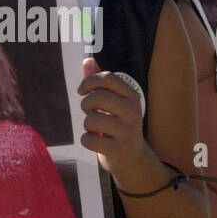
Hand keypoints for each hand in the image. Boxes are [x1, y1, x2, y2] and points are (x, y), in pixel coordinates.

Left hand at [79, 57, 148, 179]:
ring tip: (98, 130)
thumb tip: (87, 60)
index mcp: (132, 96)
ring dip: (87, 125)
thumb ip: (100, 83)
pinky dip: (87, 141)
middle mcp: (133, 112)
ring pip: (91, 119)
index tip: (82, 91)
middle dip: (86, 104)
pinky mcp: (119, 149)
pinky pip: (88, 139)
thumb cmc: (116, 124)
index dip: (89, 82)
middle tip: (89, 112)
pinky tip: (98, 143)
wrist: (131, 157)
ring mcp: (128, 131)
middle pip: (97, 97)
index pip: (108, 78)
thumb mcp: (113, 102)